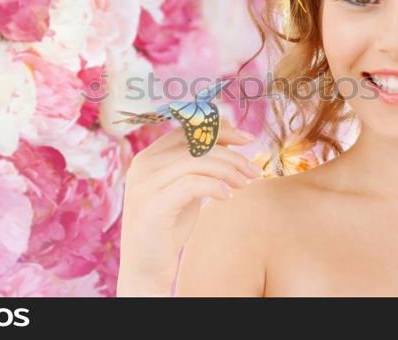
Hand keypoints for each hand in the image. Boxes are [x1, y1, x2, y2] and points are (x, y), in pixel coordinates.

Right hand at [115, 118, 262, 295]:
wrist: (147, 266)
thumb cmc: (169, 226)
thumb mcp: (186, 188)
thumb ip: (199, 165)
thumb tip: (229, 139)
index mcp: (148, 157)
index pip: (187, 130)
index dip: (219, 130)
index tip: (247, 139)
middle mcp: (143, 165)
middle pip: (195, 145)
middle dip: (231, 155)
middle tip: (254, 170)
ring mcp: (145, 184)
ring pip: (196, 161)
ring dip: (228, 170)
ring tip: (246, 184)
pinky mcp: (153, 205)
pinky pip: (191, 184)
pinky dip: (215, 186)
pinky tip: (228, 196)